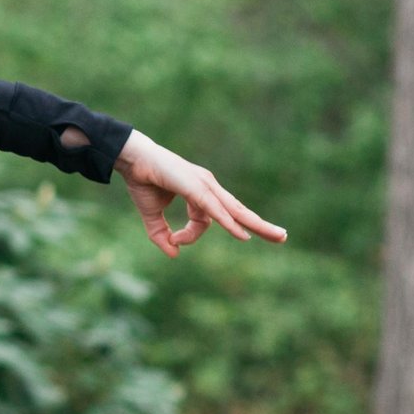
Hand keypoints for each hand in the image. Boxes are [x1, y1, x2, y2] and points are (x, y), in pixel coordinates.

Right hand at [115, 129, 286, 257]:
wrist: (131, 158)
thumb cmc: (141, 180)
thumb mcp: (151, 214)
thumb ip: (160, 234)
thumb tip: (174, 255)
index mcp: (200, 192)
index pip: (204, 221)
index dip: (189, 236)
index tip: (173, 241)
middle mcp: (208, 187)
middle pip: (239, 211)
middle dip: (260, 225)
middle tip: (282, 237)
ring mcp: (205, 185)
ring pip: (235, 210)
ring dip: (257, 225)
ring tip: (277, 236)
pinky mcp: (196, 187)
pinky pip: (215, 209)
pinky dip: (228, 222)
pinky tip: (242, 233)